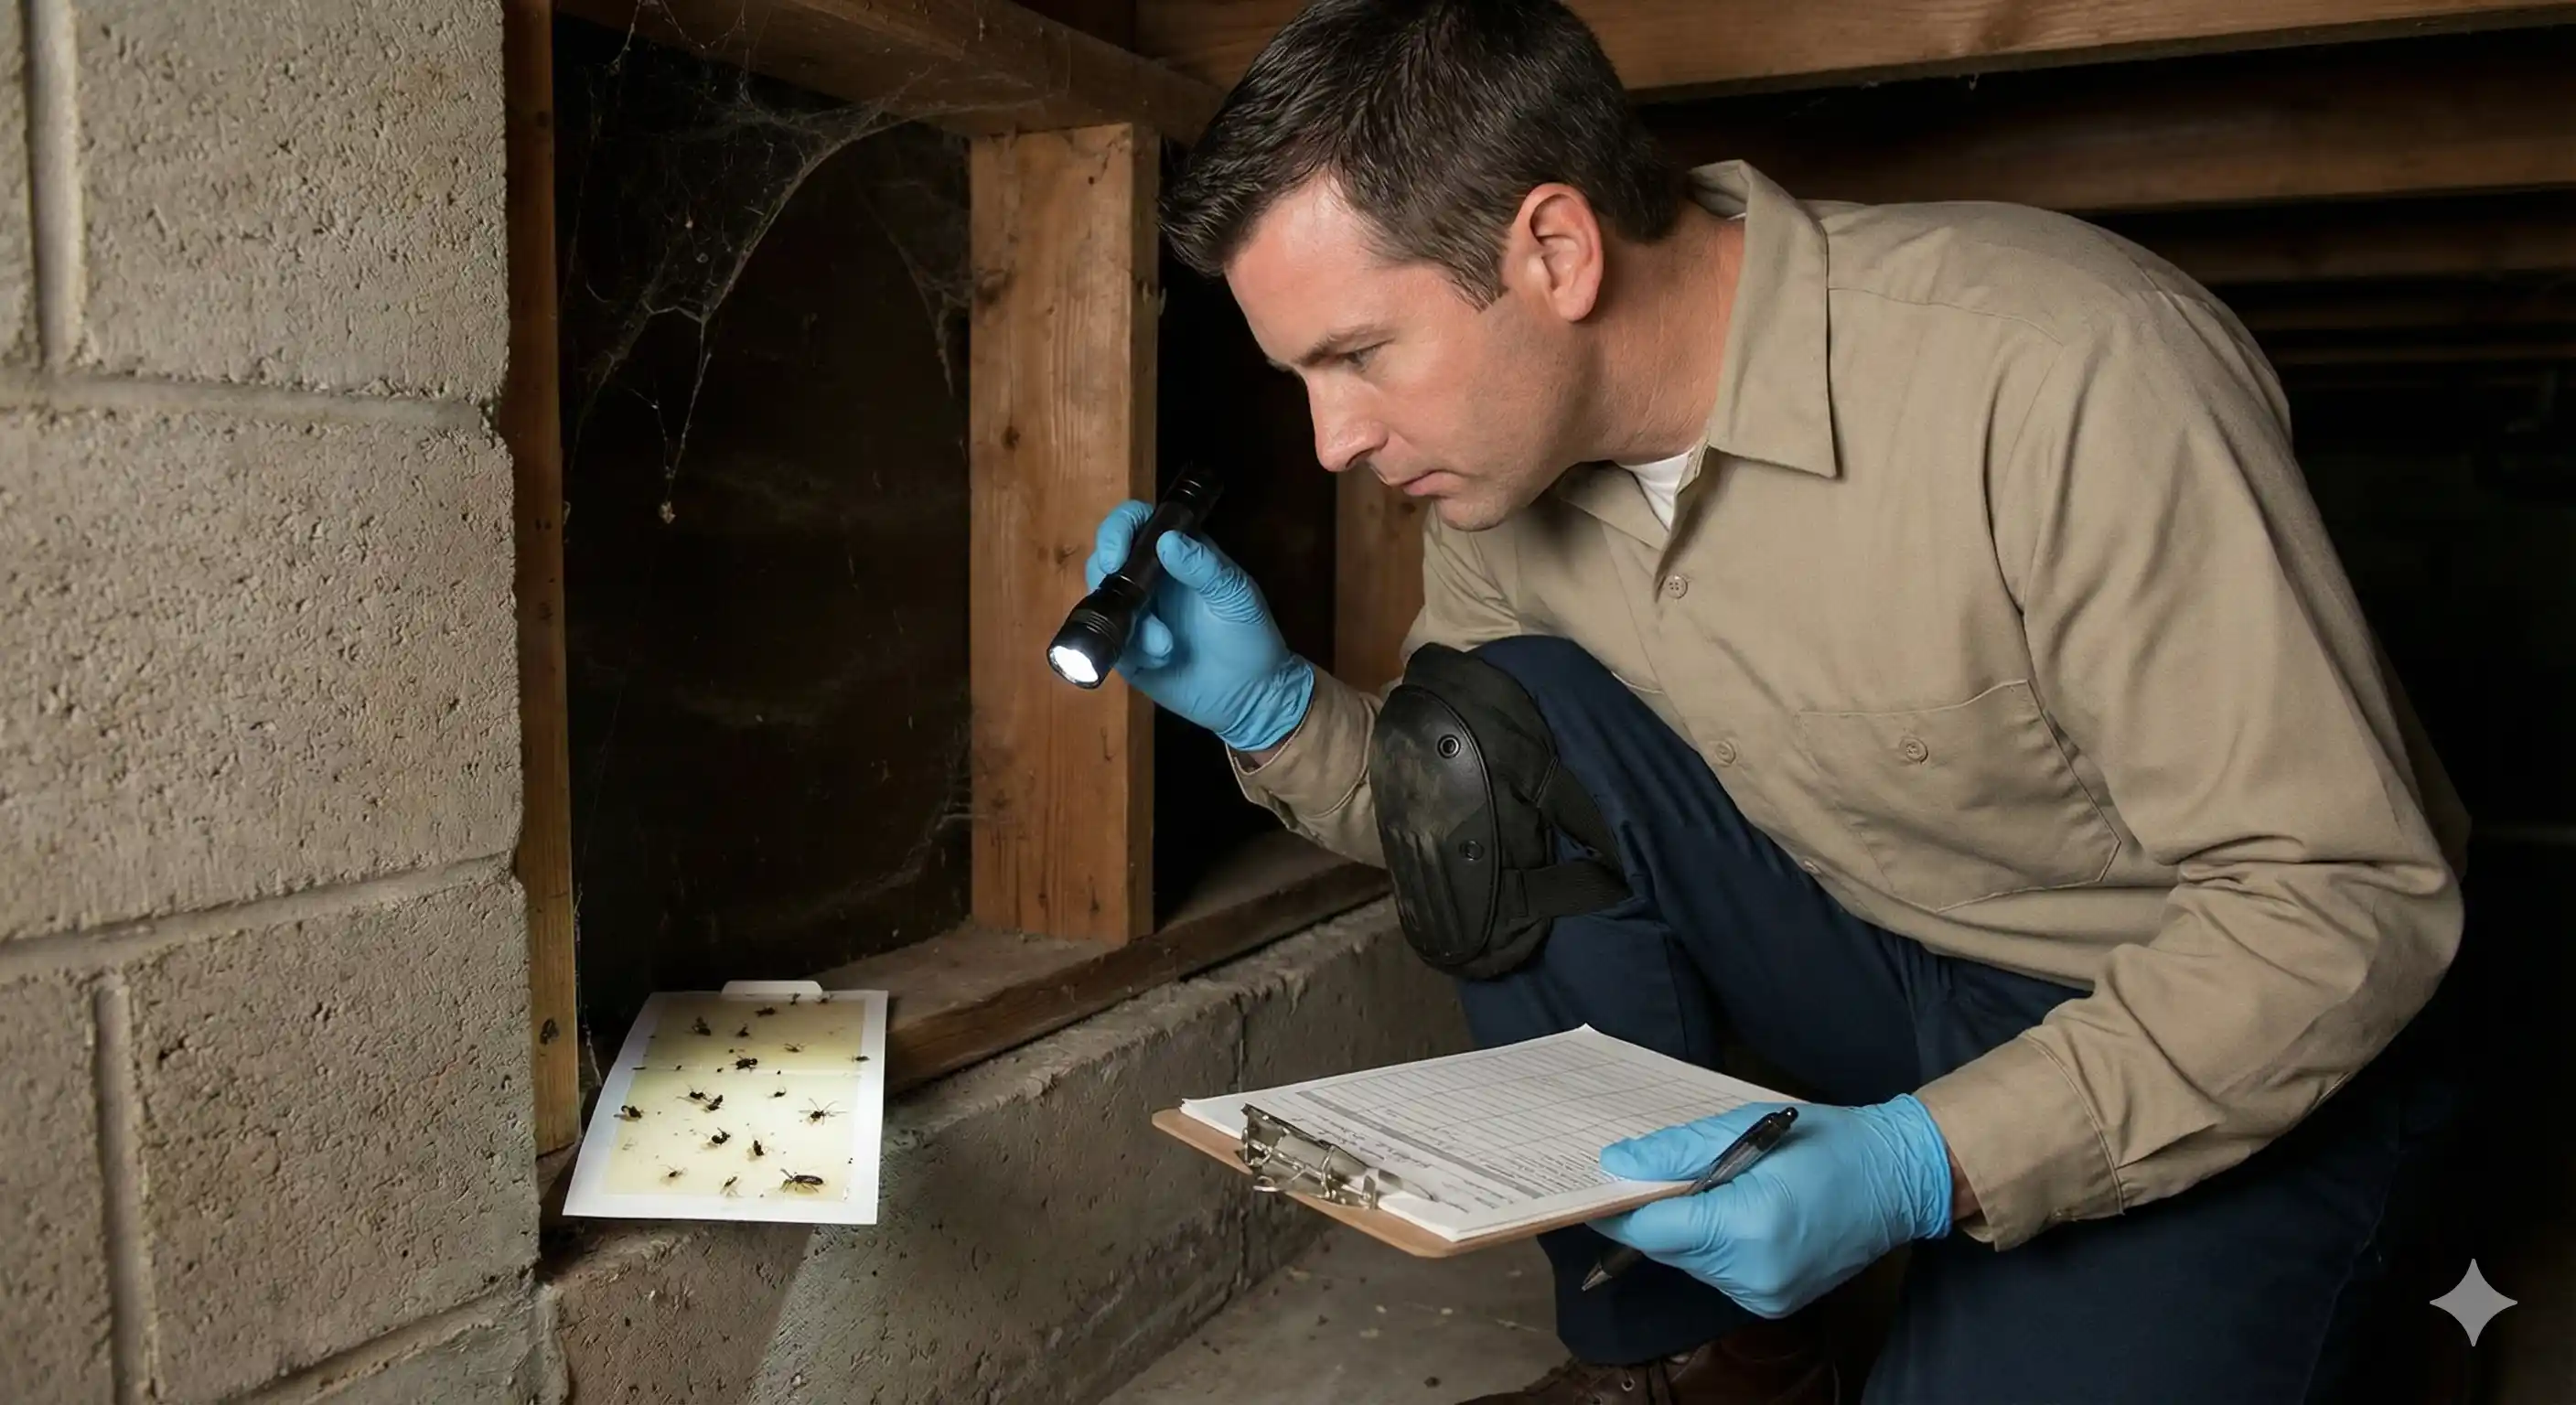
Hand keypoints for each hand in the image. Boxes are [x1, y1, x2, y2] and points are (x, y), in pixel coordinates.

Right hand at [1085, 500, 1314, 752]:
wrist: (1251, 694)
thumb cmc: (1249, 635)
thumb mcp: (1235, 596)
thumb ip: (1204, 567)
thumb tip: (1167, 540)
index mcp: (1177, 554)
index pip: (1136, 524)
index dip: (1118, 530)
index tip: (1117, 554)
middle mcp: (1149, 580)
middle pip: (1105, 560)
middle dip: (1109, 579)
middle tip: (1130, 606)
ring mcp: (1135, 615)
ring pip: (1101, 603)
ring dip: (1128, 624)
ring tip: (1164, 646)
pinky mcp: (1127, 651)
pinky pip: (1108, 641)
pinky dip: (1130, 649)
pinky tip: (1160, 661)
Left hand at [1591, 1096, 1953, 1318]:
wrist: (1898, 1179)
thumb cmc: (1825, 1141)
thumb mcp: (1746, 1127)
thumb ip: (1677, 1152)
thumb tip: (1616, 1165)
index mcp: (1747, 1226)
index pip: (1652, 1229)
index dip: (1618, 1208)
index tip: (1594, 1185)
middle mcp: (1753, 1273)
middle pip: (1667, 1248)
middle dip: (1651, 1213)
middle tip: (1645, 1173)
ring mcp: (1765, 1295)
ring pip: (1689, 1263)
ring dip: (1683, 1229)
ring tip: (1703, 1187)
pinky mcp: (1774, 1304)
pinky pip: (1718, 1274)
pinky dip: (1711, 1245)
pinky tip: (1731, 1213)